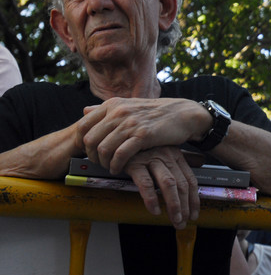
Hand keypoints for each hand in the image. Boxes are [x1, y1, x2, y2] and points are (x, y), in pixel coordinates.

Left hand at [76, 97, 210, 172]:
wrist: (183, 114)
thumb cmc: (156, 113)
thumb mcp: (129, 106)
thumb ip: (107, 110)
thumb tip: (84, 110)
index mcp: (113, 105)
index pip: (83, 125)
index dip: (82, 143)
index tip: (90, 152)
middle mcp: (118, 112)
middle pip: (90, 140)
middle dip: (92, 156)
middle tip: (99, 163)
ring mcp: (130, 123)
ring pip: (103, 149)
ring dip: (104, 163)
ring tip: (110, 167)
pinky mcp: (142, 135)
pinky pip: (120, 155)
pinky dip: (116, 165)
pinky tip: (120, 169)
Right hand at [122, 146, 199, 228]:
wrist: (117, 140)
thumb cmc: (142, 147)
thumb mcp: (165, 150)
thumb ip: (183, 157)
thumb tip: (201, 161)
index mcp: (176, 155)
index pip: (190, 180)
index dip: (194, 199)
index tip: (194, 214)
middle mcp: (166, 156)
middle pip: (181, 184)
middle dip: (185, 206)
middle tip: (183, 222)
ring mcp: (151, 159)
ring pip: (169, 184)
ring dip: (174, 205)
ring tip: (174, 219)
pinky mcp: (135, 163)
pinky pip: (146, 183)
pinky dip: (151, 199)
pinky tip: (155, 210)